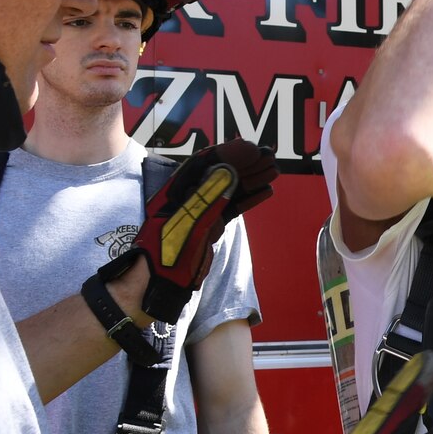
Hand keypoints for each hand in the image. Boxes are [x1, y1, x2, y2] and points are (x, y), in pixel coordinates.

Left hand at [113, 140, 276, 323]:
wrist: (159, 285)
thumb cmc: (166, 253)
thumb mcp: (188, 221)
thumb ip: (209, 194)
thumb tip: (229, 169)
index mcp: (178, 190)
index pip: (206, 162)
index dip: (230, 153)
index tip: (253, 148)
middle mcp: (190, 197)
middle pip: (222, 173)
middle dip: (246, 163)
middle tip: (271, 156)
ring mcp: (201, 212)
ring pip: (231, 189)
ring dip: (252, 179)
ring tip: (274, 170)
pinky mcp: (210, 227)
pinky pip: (232, 208)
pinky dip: (249, 199)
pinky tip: (265, 191)